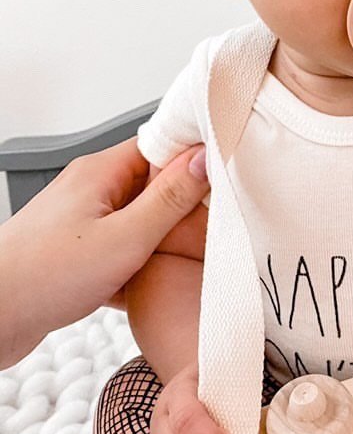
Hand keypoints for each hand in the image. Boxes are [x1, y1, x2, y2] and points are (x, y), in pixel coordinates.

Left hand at [0, 137, 208, 368]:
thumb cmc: (42, 277)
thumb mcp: (124, 238)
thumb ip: (169, 199)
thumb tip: (204, 160)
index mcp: (101, 173)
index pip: (162, 146)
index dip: (196, 160)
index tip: (228, 176)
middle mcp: (92, 191)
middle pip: (155, 185)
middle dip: (184, 209)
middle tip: (212, 230)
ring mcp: (84, 224)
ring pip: (141, 223)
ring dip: (163, 243)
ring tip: (186, 262)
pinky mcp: (79, 255)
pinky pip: (124, 251)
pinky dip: (142, 267)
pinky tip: (155, 287)